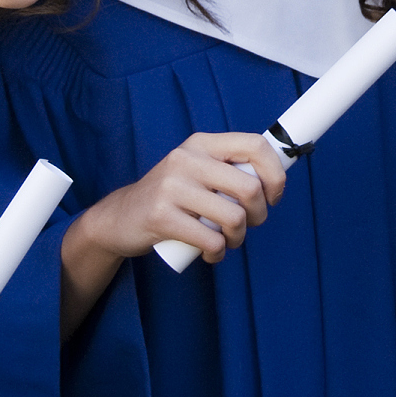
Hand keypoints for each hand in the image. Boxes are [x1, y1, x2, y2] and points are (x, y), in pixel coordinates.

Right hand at [57, 133, 289, 336]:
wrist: (118, 218)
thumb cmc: (171, 197)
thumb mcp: (196, 171)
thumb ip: (228, 170)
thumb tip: (276, 178)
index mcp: (201, 143)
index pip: (255, 145)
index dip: (275, 173)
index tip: (273, 195)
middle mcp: (187, 159)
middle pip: (250, 187)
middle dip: (259, 215)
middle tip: (249, 224)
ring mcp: (172, 187)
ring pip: (234, 217)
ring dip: (238, 238)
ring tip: (226, 240)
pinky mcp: (161, 216)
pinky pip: (211, 240)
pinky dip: (218, 252)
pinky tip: (210, 252)